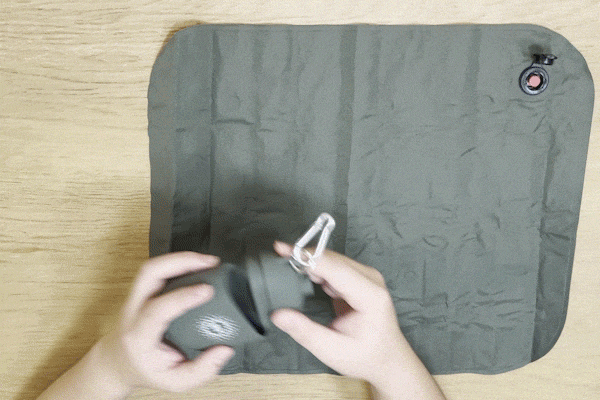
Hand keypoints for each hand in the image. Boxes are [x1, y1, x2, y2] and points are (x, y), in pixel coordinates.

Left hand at [37, 252, 234, 399]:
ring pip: (153, 266)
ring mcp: (135, 296)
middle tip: (210, 262)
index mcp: (139, 335)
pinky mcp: (142, 289)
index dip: (183, 296)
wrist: (117, 361)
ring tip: (208, 261)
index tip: (208, 290)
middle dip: (181, 261)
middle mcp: (133, 310)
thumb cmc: (145, 369)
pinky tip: (198, 264)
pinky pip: (158, 268)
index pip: (158, 309)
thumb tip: (225, 350)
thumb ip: (201, 370)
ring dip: (181, 258)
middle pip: (149, 273)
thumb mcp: (174, 381)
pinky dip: (179, 262)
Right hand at [270, 242, 444, 399]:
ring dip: (309, 262)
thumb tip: (278, 314)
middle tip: (279, 257)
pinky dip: (316, 268)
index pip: (335, 268)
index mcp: (370, 296)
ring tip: (287, 266)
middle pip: (333, 259)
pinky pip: (334, 266)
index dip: (308, 257)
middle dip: (305, 257)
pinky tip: (303, 275)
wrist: (388, 360)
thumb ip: (304, 331)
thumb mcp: (332, 350)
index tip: (283, 251)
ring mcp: (366, 276)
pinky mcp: (359, 278)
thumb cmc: (365, 356)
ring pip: (332, 259)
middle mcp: (371, 279)